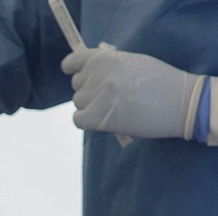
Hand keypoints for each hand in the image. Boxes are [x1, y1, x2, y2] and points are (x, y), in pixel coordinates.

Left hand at [62, 45, 207, 139]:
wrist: (181, 102)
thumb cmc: (160, 81)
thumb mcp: (133, 62)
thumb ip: (109, 65)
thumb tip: (88, 73)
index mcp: (106, 57)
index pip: (73, 62)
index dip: (74, 70)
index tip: (77, 74)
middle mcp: (99, 73)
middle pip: (77, 85)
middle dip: (90, 90)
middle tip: (112, 96)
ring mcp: (98, 95)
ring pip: (79, 102)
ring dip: (91, 106)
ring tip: (115, 107)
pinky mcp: (98, 116)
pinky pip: (78, 119)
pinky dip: (88, 121)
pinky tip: (104, 119)